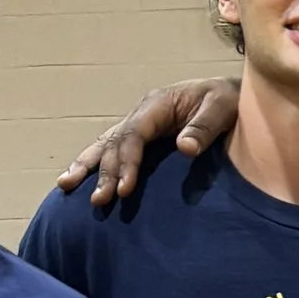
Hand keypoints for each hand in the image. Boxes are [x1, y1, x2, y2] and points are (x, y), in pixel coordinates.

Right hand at [58, 77, 243, 204]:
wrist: (232, 96)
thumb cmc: (228, 101)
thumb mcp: (222, 108)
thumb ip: (204, 127)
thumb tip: (184, 147)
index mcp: (157, 104)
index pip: (134, 135)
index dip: (127, 162)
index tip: (125, 190)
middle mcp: (142, 113)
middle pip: (115, 143)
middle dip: (105, 172)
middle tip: (100, 201)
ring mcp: (140, 124)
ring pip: (106, 144)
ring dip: (87, 166)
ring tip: (66, 186)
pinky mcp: (143, 137)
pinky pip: (113, 148)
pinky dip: (94, 163)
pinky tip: (78, 179)